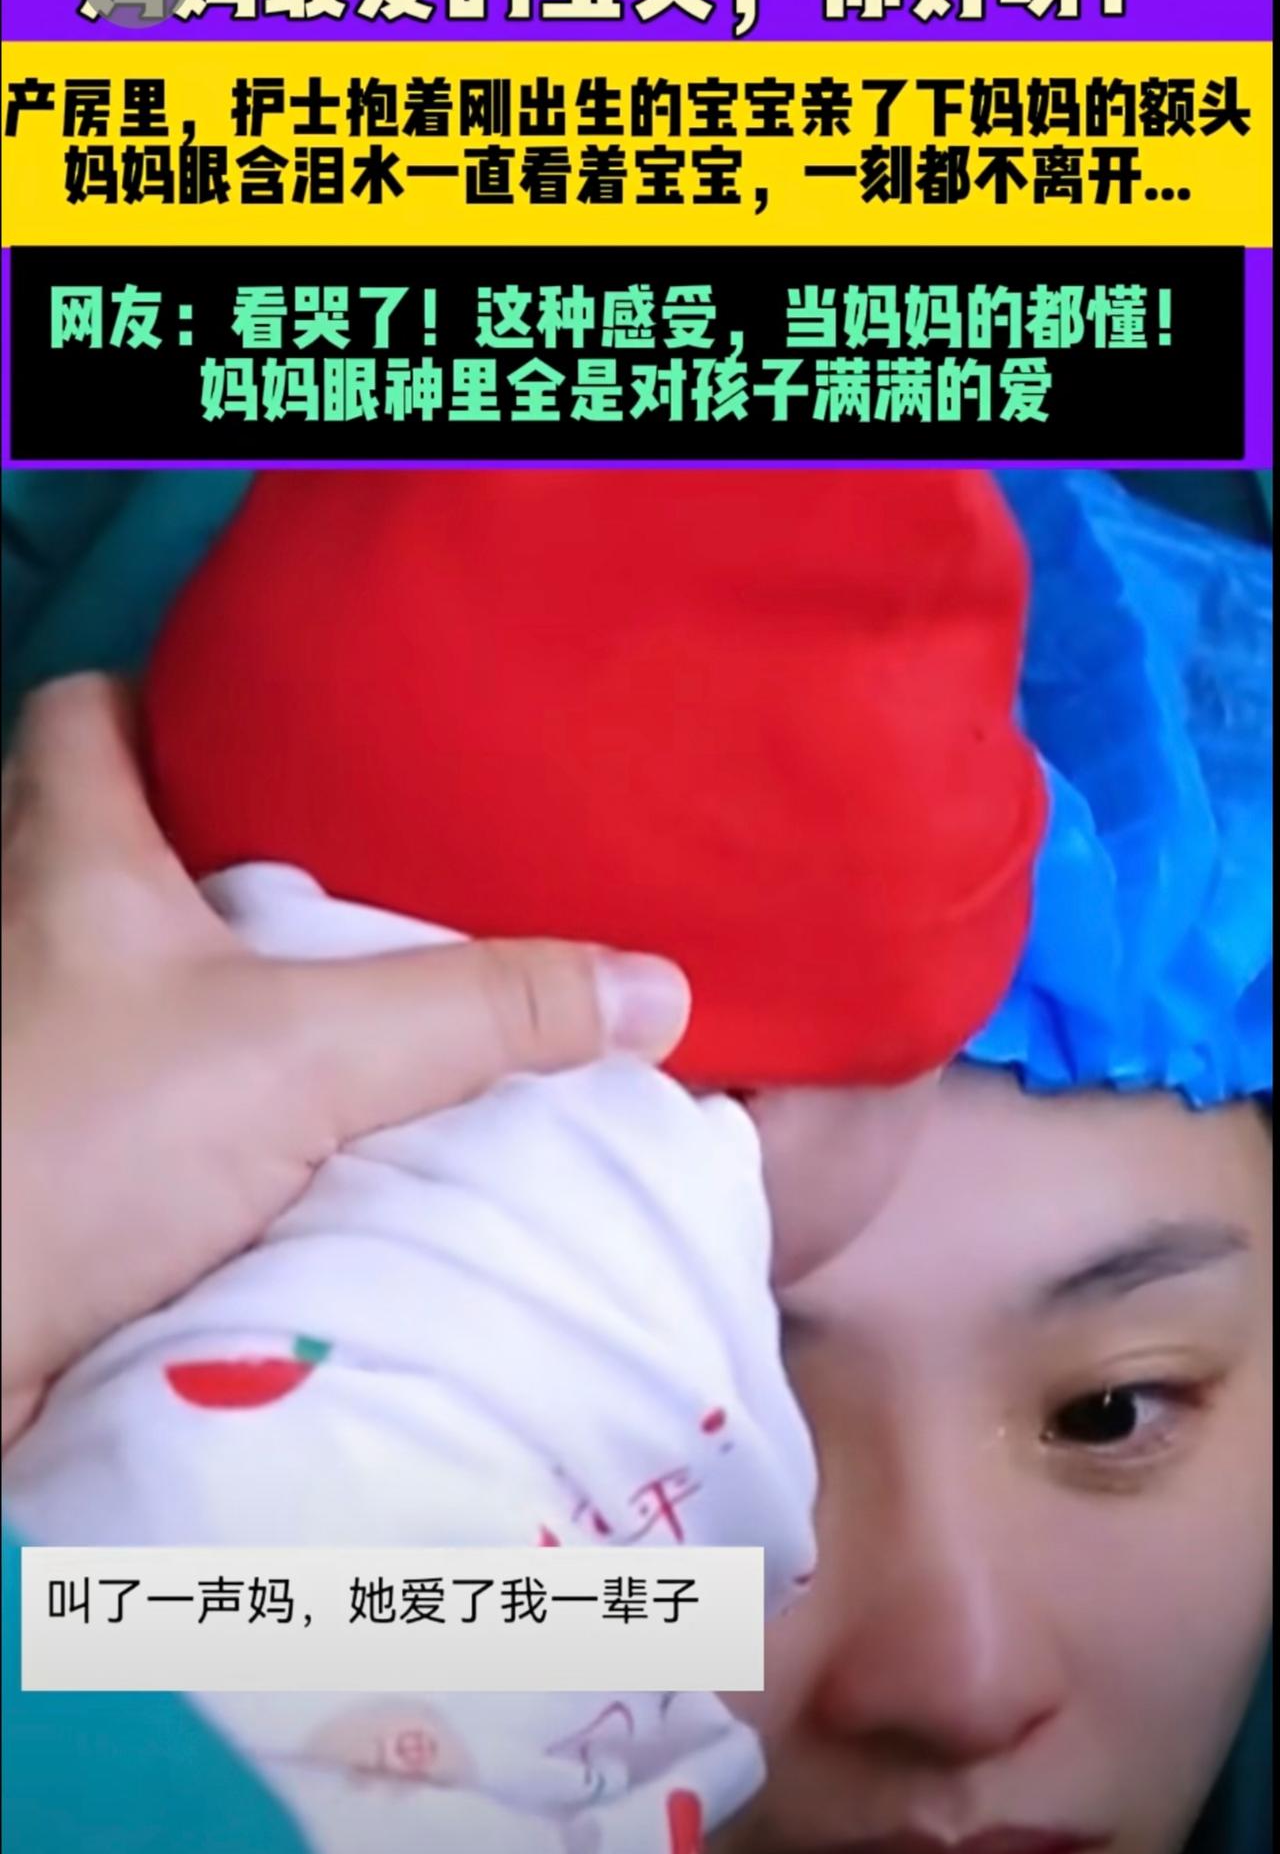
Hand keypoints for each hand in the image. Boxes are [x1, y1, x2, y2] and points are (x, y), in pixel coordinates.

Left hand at [1, 676, 689, 1451]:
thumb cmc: (73, 1150)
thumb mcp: (302, 1057)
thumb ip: (475, 1015)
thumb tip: (652, 988)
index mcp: (63, 862)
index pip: (84, 714)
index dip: (173, 701)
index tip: (281, 732)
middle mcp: (21, 936)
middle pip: (109, 842)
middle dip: (219, 850)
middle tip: (349, 869)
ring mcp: (24, 1047)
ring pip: (118, 975)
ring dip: (211, 983)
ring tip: (339, 996)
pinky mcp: (40, 1151)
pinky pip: (124, 1084)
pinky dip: (197, 1094)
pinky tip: (285, 1128)